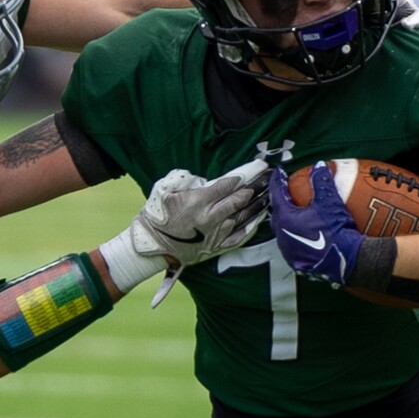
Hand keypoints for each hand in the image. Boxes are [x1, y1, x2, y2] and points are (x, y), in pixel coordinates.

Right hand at [137, 156, 268, 258]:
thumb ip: (183, 179)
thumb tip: (201, 179)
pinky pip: (240, 237)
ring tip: (268, 195)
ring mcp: (215, 234)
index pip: (226, 185)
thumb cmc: (156, 217)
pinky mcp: (216, 247)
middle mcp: (210, 217)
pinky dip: (252, 227)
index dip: (242, 177)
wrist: (151, 247)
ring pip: (243, 217)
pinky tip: (260, 218)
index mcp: (197, 201)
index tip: (254, 170)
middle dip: (254, 188)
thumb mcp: (163, 190)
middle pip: (238, 200)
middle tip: (266, 179)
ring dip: (257, 205)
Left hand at [267, 161, 361, 286]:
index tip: (279, 172)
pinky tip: (305, 232)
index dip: (278, 181)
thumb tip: (320, 166)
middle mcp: (282, 235)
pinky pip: (292, 244)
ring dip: (287, 219)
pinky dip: (295, 234)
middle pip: (277, 213)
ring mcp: (288, 250)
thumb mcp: (330, 202)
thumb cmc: (336, 230)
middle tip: (286, 192)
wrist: (345, 260)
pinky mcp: (296, 261)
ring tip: (295, 212)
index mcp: (285, 218)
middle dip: (280, 201)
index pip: (277, 194)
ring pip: (282, 230)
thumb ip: (322, 182)